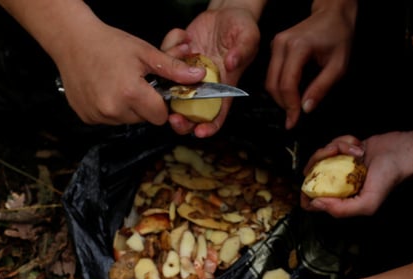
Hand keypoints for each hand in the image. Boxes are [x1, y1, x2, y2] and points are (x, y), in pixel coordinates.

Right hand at [55, 21, 204, 126]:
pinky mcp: (87, 117)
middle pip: (143, 120)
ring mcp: (98, 115)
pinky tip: (104, 90)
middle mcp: (113, 109)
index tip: (154, 90)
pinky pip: (108, 120)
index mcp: (131, 93)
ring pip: (126, 121)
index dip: (160, 104)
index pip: (159, 116)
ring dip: (127, 108)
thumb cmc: (109, 44)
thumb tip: (198, 76)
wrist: (72, 41)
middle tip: (134, 83)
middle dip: (144, 105)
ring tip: (118, 85)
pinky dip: (109, 109)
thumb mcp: (145, 53)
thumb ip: (173, 69)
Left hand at [161, 6, 260, 136]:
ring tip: (184, 51)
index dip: (209, 127)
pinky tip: (184, 37)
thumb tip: (232, 64)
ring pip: (170, 91)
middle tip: (173, 117)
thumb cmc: (241, 29)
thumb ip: (243, 50)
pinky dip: (168, 49)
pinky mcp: (175, 60)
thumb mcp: (248, 37)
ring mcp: (186, 75)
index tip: (199, 131)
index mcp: (222, 88)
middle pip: (189, 113)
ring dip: (169, 80)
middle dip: (180, 121)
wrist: (225, 13)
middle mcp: (203, 86)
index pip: (216, 115)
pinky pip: (163, 62)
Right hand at [265, 0, 356, 129]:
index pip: (287, 84)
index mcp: (298, 47)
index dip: (290, 105)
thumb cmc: (338, 36)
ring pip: (269, 80)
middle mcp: (282, 44)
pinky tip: (291, 93)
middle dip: (283, 104)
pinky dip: (279, 87)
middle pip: (273, 84)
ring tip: (293, 107)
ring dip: (280, 97)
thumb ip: (321, 88)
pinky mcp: (274, 47)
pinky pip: (271, 73)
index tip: (294, 120)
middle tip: (293, 118)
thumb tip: (306, 108)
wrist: (332, 14)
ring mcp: (275, 44)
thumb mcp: (338, 65)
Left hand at [301, 122, 412, 216]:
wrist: (402, 152)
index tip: (308, 185)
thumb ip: (341, 210)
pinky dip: (344, 141)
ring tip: (356, 150)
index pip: (312, 203)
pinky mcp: (344, 150)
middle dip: (320, 160)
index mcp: (340, 199)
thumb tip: (315, 203)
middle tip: (335, 154)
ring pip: (321, 155)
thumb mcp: (367, 203)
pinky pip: (332, 143)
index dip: (305, 196)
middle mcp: (337, 183)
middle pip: (311, 173)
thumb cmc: (388, 179)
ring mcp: (339, 166)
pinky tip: (359, 145)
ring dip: (336, 147)